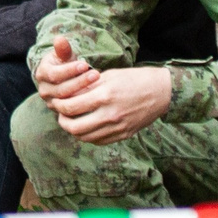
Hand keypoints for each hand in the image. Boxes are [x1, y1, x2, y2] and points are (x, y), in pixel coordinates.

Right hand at [34, 33, 96, 104]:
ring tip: (98, 83)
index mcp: (42, 74)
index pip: (54, 74)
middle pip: (61, 89)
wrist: (63, 79)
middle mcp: (44, 90)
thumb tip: (59, 39)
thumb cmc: (65, 63)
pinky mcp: (60, 111)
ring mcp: (51, 102)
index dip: (70, 70)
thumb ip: (63, 49)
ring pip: (67, 101)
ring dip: (83, 92)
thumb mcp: (64, 55)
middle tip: (96, 74)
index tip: (85, 64)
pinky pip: (72, 110)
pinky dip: (84, 103)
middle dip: (80, 82)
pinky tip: (96, 96)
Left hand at [44, 54, 173, 144]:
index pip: (71, 107)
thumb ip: (88, 87)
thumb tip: (67, 94)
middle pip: (74, 127)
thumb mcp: (109, 76)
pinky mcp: (124, 135)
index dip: (59, 106)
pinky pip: (99, 141)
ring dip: (74, 130)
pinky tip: (87, 126)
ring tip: (72, 121)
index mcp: (105, 95)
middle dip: (63, 121)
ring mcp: (118, 127)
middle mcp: (110, 114)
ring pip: (85, 137)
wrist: (160, 91)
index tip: (57, 102)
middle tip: (61, 115)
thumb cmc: (133, 79)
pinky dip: (89, 136)